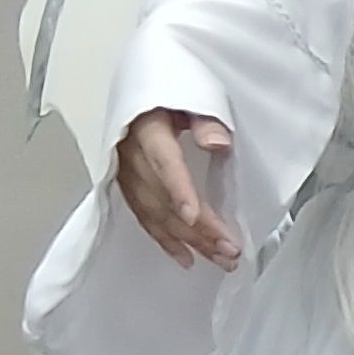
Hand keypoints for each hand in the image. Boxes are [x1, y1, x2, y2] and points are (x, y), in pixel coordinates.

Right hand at [113, 109, 239, 267]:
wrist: (140, 96)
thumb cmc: (171, 95)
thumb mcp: (190, 95)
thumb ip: (204, 119)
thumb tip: (218, 142)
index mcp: (147, 128)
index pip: (164, 162)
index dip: (179, 190)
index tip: (196, 216)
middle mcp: (130, 154)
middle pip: (163, 196)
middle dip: (197, 228)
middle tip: (229, 250)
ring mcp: (125, 172)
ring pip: (155, 213)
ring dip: (187, 240)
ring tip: (218, 259)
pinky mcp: (126, 185)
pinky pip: (144, 217)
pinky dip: (165, 239)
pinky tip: (186, 257)